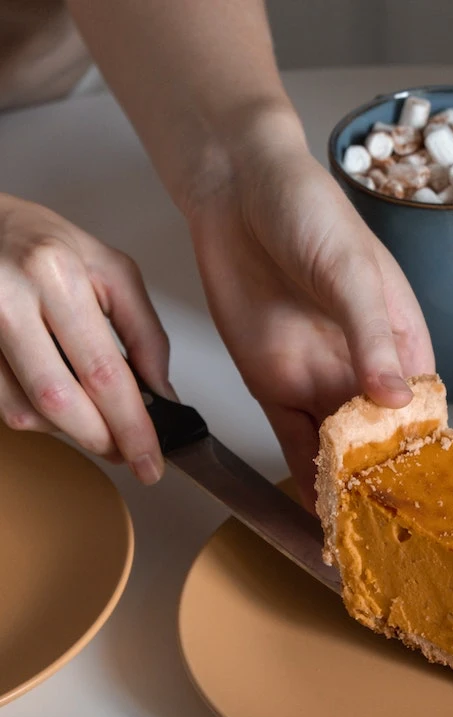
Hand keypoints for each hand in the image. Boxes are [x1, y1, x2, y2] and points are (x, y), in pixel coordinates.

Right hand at [0, 193, 169, 481]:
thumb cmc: (43, 245)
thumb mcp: (109, 270)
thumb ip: (144, 333)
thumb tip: (163, 396)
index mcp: (56, 275)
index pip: (104, 372)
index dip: (132, 427)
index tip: (151, 461)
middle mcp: (9, 299)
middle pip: (59, 402)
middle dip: (100, 439)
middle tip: (126, 452)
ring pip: (26, 412)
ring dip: (68, 429)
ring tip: (91, 413)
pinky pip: (3, 406)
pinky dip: (38, 415)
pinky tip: (57, 396)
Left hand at [186, 122, 434, 507]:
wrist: (235, 189)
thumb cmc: (308, 210)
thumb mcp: (350, 269)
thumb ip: (371, 337)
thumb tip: (395, 398)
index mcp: (400, 342)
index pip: (421, 412)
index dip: (425, 454)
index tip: (430, 499)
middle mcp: (363, 370)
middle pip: (380, 443)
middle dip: (384, 488)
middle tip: (391, 538)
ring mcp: (318, 381)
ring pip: (336, 452)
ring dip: (343, 492)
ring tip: (354, 541)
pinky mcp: (274, 388)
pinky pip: (291, 444)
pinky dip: (300, 480)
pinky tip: (313, 514)